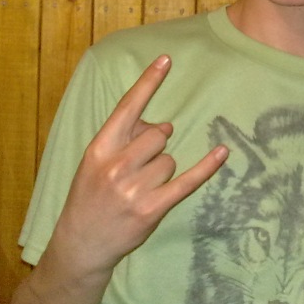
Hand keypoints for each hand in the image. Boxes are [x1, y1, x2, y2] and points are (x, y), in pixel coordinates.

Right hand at [57, 55, 227, 276]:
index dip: (148, 82)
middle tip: (139, 166)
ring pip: (169, 160)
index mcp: (99, 148)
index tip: (167, 59)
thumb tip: (159, 125)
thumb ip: (123, 139)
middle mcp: (116, 165)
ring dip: (162, 171)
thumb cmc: (89, 198)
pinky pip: (186, 181)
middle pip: (158, 135)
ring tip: (140, 189)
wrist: (81, 245)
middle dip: (156, 146)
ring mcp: (134, 188)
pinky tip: (222, 152)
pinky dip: (206, 166)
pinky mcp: (152, 209)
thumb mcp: (94, 163)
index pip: (128, 107)